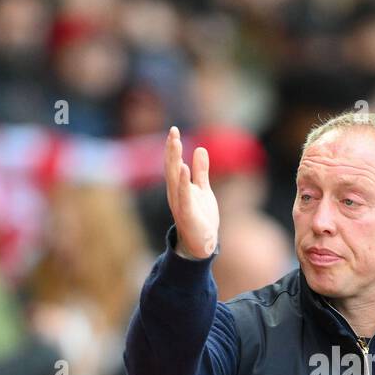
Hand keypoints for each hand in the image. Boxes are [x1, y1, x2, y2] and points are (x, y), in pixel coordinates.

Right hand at [164, 125, 218, 259]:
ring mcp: (180, 203)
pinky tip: (183, 167)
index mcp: (179, 187)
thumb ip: (200, 171)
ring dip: (174, 160)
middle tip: (173, 131)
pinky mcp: (187, 213)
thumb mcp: (203, 190)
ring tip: (176, 143)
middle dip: (171, 149)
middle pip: (171, 167)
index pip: (173, 163)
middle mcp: (175, 193)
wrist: (202, 244)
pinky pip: (184, 195)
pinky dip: (183, 181)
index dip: (173, 147)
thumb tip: (200, 149)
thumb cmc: (201, 217)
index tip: (174, 130)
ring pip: (174, 178)